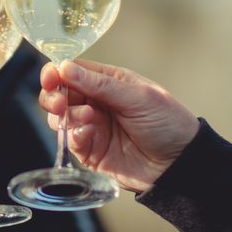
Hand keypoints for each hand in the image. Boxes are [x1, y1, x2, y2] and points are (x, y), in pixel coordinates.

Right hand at [39, 59, 200, 192]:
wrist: (180, 163)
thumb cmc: (167, 122)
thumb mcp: (138, 97)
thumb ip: (100, 84)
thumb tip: (65, 67)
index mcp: (108, 82)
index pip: (73, 71)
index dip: (57, 72)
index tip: (51, 77)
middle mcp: (96, 102)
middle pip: (60, 94)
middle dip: (54, 95)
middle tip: (60, 102)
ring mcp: (92, 127)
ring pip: (59, 117)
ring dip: (65, 116)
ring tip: (87, 117)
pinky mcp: (91, 152)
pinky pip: (70, 141)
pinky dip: (74, 135)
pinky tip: (88, 133)